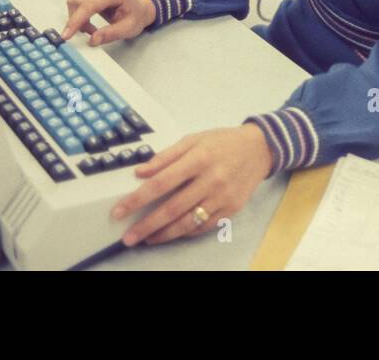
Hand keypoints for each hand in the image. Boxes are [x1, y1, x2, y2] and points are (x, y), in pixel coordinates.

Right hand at [62, 0, 155, 45]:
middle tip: (89, 32)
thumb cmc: (135, 15)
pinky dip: (78, 12)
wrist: (138, 7)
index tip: (67, 34)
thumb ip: (110, 34)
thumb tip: (93, 40)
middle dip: (77, 20)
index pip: (89, 4)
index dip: (76, 20)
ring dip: (77, 16)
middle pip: (78, 0)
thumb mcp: (128, 29)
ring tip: (90, 27)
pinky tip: (88, 19)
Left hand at [112, 125, 273, 245]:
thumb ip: (166, 156)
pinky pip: (203, 226)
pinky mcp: (231, 209)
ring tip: (145, 239)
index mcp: (198, 158)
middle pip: (172, 207)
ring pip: (187, 222)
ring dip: (163, 234)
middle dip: (146, 225)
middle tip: (128, 237)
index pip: (161, 183)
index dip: (137, 199)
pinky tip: (171, 233)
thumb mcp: (193, 139)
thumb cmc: (222, 142)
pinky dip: (185, 232)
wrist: (259, 149)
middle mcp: (211, 179)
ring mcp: (222, 196)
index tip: (119, 211)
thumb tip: (140, 171)